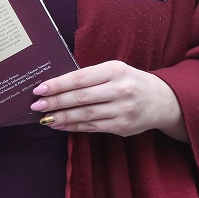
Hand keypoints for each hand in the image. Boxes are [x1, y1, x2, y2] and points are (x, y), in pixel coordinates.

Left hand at [30, 61, 185, 139]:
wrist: (162, 100)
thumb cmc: (131, 82)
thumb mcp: (115, 70)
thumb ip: (91, 76)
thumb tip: (57, 85)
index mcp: (115, 70)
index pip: (80, 78)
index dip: (58, 84)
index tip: (40, 88)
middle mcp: (120, 89)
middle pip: (81, 97)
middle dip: (55, 102)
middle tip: (36, 105)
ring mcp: (122, 110)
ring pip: (85, 115)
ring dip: (61, 117)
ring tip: (44, 117)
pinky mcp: (122, 127)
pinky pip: (92, 127)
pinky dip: (73, 126)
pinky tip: (59, 125)